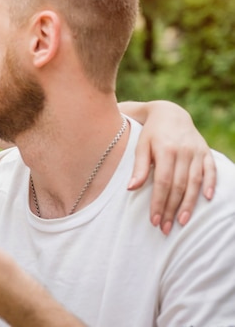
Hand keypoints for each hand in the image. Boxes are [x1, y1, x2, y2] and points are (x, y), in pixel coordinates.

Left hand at [127, 101, 216, 234]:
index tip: (154, 220)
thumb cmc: (151, 133)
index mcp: (165, 150)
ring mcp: (197, 152)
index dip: (159, 202)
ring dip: (189, 204)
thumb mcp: (140, 146)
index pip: (163, 183)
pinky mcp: (206, 152)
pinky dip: (210, 184)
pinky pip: (211, 170)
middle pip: (179, 186)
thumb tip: (131, 188)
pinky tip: (206, 200)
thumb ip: (139, 167)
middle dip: (172, 209)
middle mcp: (183, 152)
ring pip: (195, 182)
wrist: (170, 113)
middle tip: (165, 228)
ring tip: (182, 222)